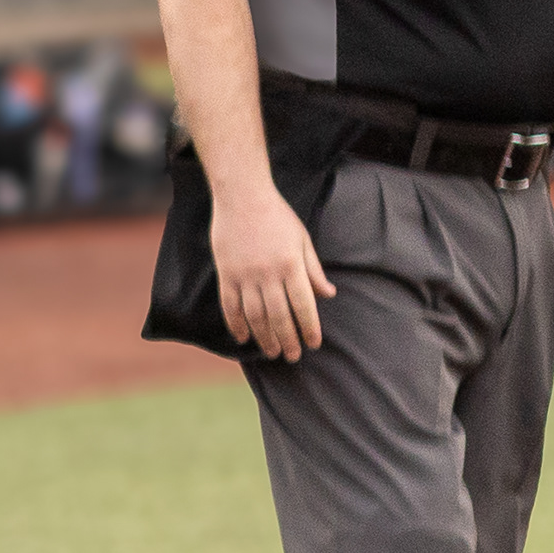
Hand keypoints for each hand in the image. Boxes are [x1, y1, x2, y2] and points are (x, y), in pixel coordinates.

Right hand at [213, 184, 335, 360]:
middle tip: (293, 356)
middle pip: (279, 316)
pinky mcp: (226, 273)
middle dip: (288, 340)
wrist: (242, 196)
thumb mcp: (302, 239)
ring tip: (272, 352)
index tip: (314, 343)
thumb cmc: (277, 215)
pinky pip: (230, 305)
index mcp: (291, 265)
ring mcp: (244, 275)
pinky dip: (236, 324)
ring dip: (264, 337)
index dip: (309, 328)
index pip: (303, 305)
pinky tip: (243, 337)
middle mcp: (268, 273)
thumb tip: (327, 295)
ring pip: (255, 316)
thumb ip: (313, 270)